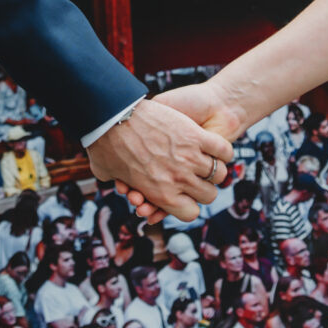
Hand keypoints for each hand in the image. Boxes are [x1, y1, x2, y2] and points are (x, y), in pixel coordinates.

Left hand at [87, 96, 232, 221]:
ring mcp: (190, 157)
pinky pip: (223, 150)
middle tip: (196, 179)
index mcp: (161, 195)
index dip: (188, 206)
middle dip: (203, 189)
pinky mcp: (196, 135)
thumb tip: (124, 187)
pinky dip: (222, 151)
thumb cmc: (104, 143)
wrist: (112, 114)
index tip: (184, 197)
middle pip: (208, 195)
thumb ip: (124, 184)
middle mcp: (179, 180)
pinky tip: (216, 148)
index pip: (191, 213)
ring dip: (214, 169)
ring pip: (219, 173)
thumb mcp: (109, 173)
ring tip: (207, 162)